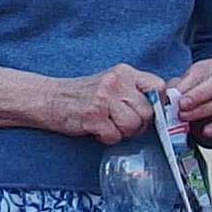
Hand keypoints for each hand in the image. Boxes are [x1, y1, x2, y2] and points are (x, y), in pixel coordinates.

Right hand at [49, 65, 165, 143]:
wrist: (49, 98)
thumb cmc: (84, 95)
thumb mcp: (112, 83)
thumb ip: (134, 91)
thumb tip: (161, 110)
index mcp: (124, 72)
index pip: (158, 86)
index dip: (158, 104)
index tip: (150, 113)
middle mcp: (115, 82)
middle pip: (147, 111)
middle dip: (139, 125)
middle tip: (123, 124)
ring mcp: (103, 99)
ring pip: (132, 125)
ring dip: (123, 133)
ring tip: (109, 126)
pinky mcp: (92, 116)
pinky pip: (114, 136)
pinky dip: (107, 138)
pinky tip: (97, 130)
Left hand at [169, 57, 211, 146]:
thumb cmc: (196, 91)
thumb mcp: (185, 84)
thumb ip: (176, 88)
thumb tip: (166, 97)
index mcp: (211, 67)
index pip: (201, 72)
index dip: (188, 85)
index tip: (177, 96)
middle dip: (197, 97)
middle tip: (181, 107)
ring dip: (203, 112)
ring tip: (186, 118)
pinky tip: (205, 131)